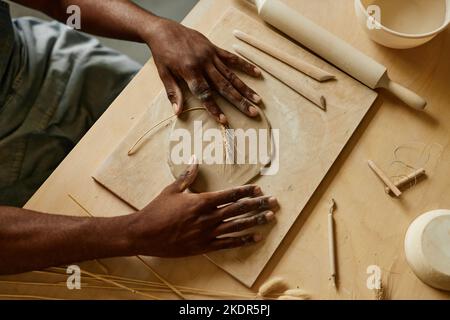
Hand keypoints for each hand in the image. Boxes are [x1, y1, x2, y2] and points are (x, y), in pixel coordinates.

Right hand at [128, 156, 277, 256]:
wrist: (144, 234)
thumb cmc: (157, 210)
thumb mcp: (171, 190)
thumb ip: (186, 177)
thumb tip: (194, 161)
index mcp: (201, 201)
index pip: (229, 195)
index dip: (245, 191)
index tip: (259, 188)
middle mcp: (207, 218)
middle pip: (238, 210)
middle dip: (258, 205)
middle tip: (273, 202)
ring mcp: (207, 233)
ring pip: (237, 227)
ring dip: (255, 222)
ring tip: (269, 218)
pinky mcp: (204, 246)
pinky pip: (227, 243)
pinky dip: (242, 241)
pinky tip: (255, 238)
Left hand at [144, 18, 262, 124]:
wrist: (163, 30)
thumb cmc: (162, 53)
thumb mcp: (164, 74)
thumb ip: (173, 93)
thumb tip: (178, 112)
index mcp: (189, 71)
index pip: (205, 94)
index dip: (215, 108)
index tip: (224, 120)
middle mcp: (203, 64)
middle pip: (224, 86)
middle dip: (239, 101)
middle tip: (253, 112)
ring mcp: (211, 56)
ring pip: (231, 75)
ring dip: (245, 88)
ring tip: (257, 99)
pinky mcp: (214, 48)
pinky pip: (232, 58)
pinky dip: (245, 65)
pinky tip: (257, 73)